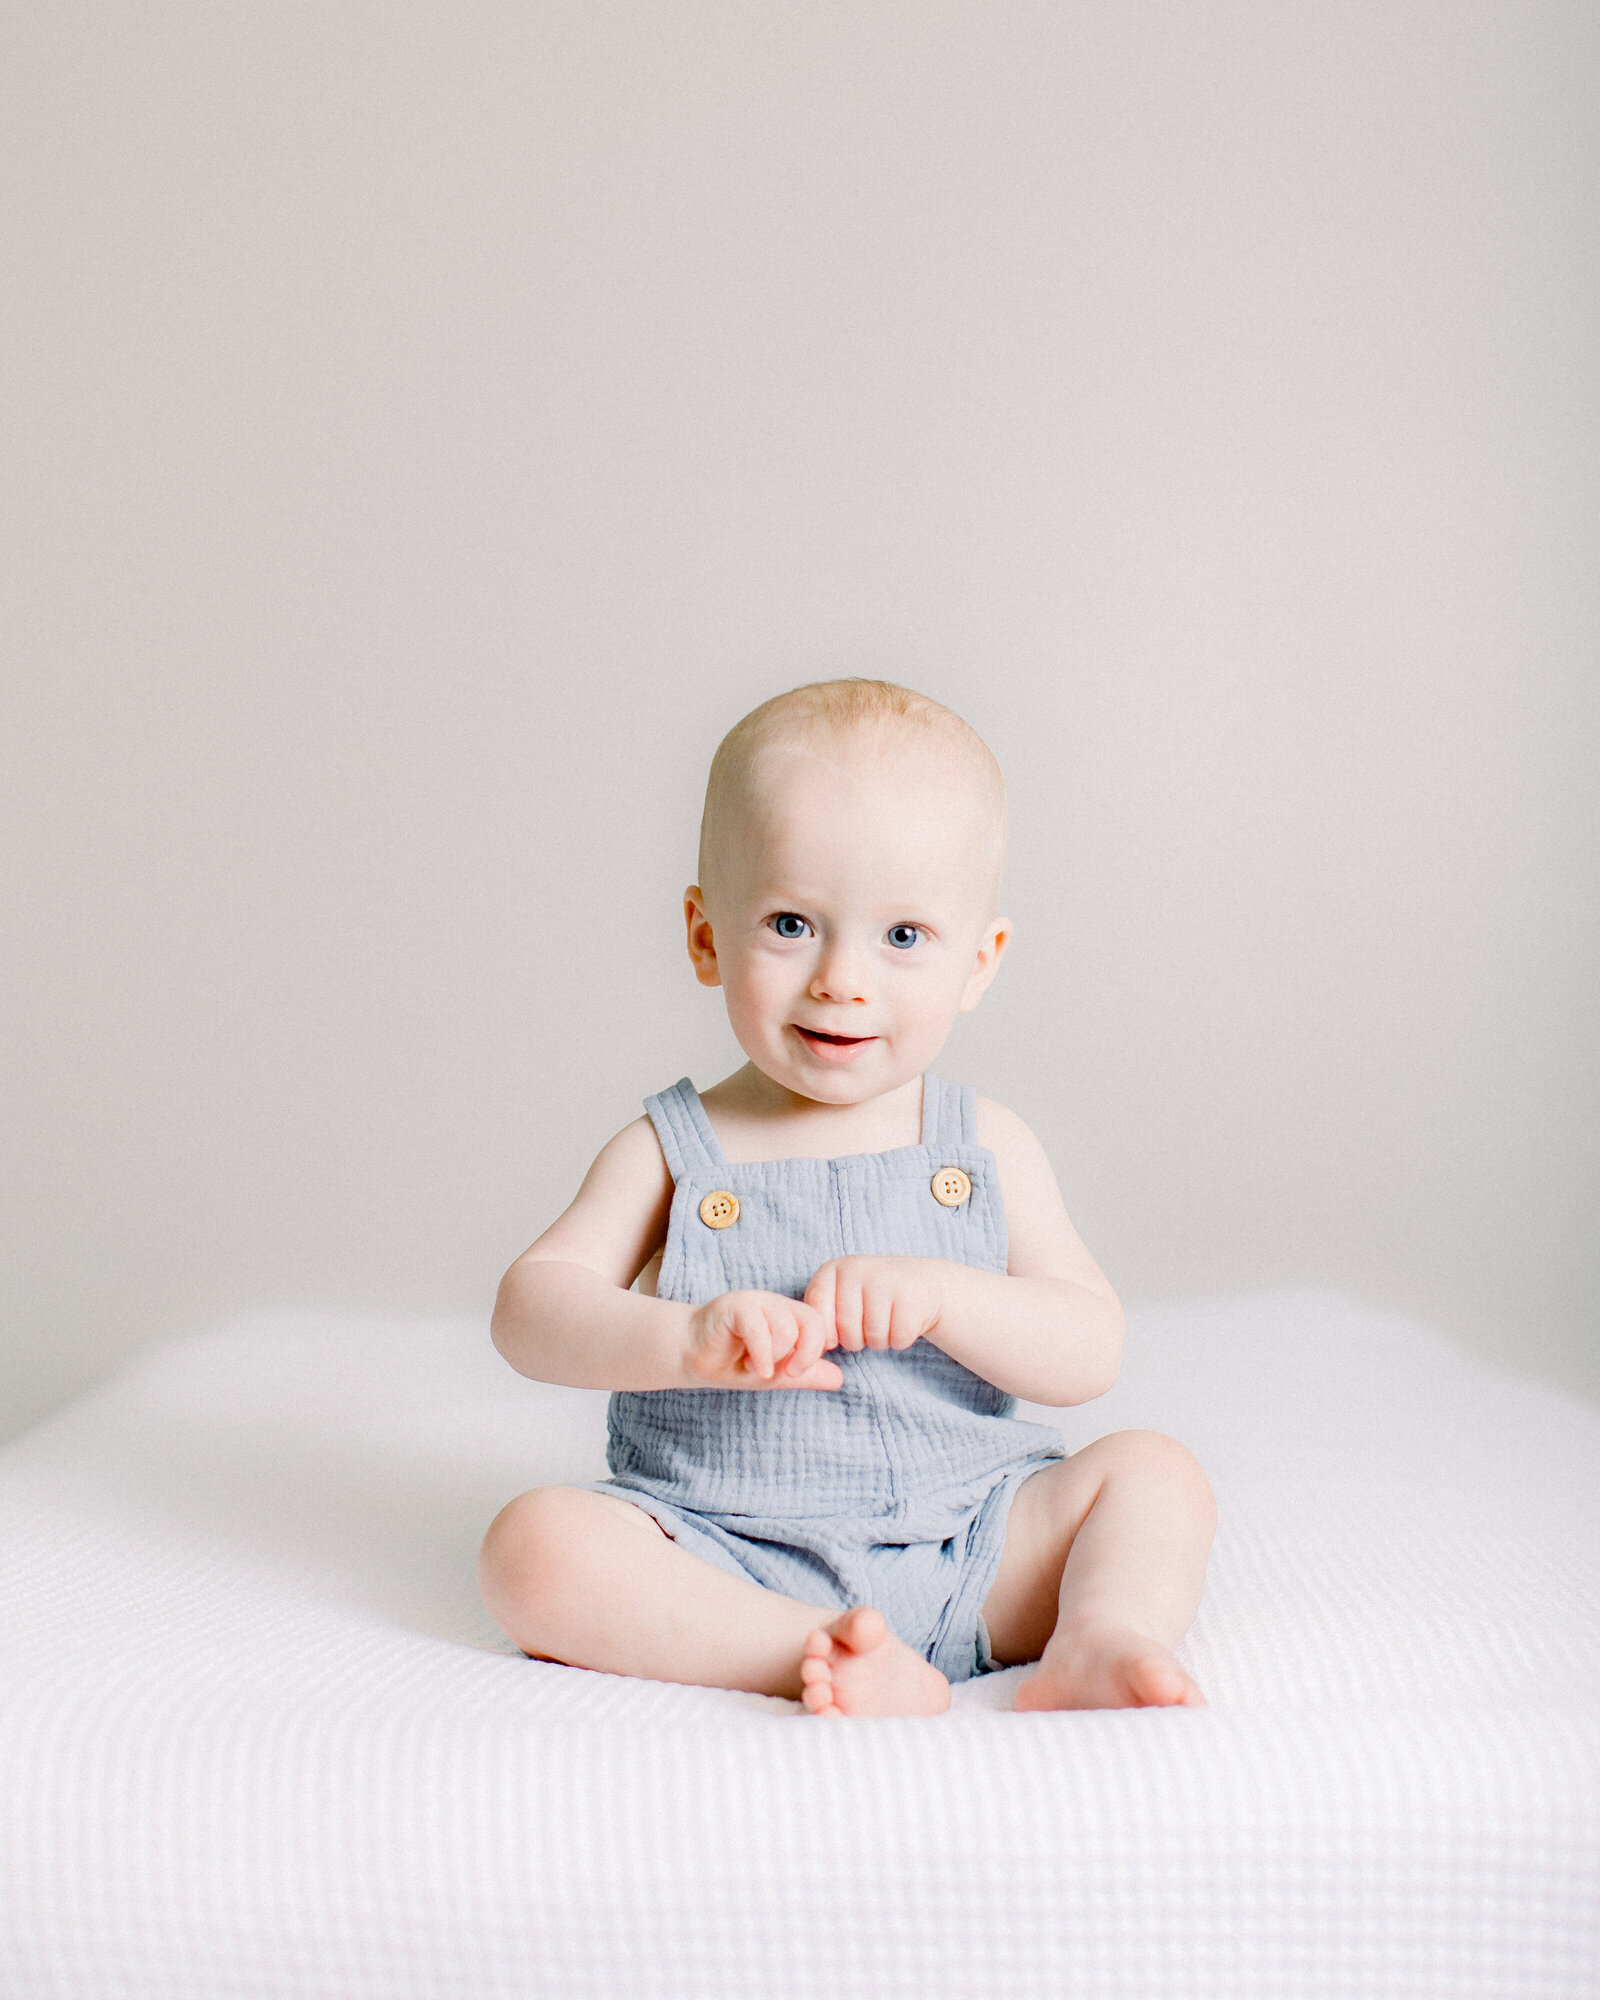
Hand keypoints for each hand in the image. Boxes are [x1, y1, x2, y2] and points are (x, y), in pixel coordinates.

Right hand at [685, 1289, 842, 1390]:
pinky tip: (751, 1367)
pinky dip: (760, 1355)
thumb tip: (840, 1379)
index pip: (821, 1325)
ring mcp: (756, 1302)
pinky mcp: (735, 1306)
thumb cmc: (733, 1362)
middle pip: (811, 1323)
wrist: (692, 1357)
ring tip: (753, 1365)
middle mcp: (776, 1304)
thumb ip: (807, 1375)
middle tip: (782, 1373)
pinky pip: (759, 1328)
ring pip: (787, 1329)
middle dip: (801, 1355)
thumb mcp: (777, 1374)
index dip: (815, 1352)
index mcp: (790, 1316)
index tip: (796, 1372)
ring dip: (772, 1358)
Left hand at [803, 1257, 942, 1354]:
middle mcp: (857, 1268)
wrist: (920, 1283)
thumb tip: (813, 1353)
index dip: (827, 1334)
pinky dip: (899, 1341)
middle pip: (846, 1330)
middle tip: (866, 1326)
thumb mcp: (841, 1297)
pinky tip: (901, 1320)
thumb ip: (821, 1318)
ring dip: (879, 1342)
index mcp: (833, 1268)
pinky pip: (898, 1340)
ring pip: (874, 1338)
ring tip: (885, 1321)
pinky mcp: (911, 1298)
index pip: (817, 1313)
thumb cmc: (870, 1298)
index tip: (836, 1336)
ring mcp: (885, 1280)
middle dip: (856, 1340)